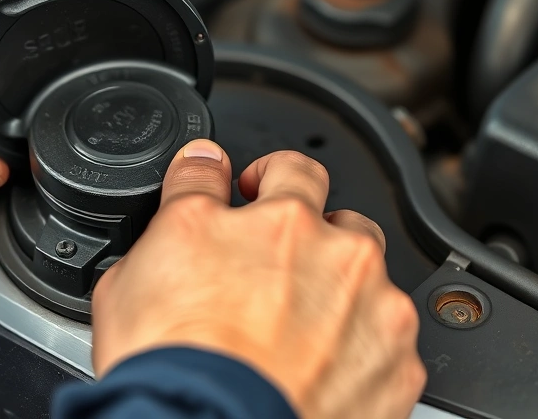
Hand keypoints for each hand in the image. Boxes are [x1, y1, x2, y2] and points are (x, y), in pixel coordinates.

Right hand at [91, 140, 425, 418]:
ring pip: (368, 276)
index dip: (258, 177)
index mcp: (278, 220)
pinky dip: (357, 348)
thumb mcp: (139, 263)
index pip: (277, 167)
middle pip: (336, 216)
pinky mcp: (398, 363)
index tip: (245, 192)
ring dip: (338, 289)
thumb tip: (197, 168)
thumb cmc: (173, 365)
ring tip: (295, 330)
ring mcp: (375, 309)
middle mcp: (336, 253)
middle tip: (272, 266)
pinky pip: (386, 339)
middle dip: (307, 232)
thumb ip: (185, 199)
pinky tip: (317, 370)